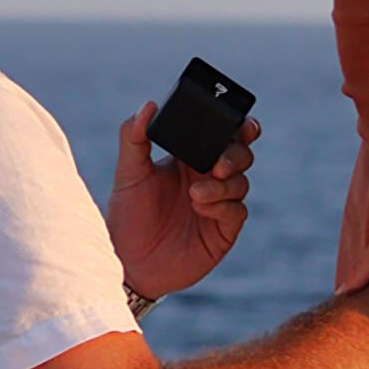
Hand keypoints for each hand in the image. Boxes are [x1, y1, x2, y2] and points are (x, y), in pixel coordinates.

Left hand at [105, 101, 258, 300]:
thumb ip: (134, 138)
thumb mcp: (128, 174)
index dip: (239, 126)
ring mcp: (218, 204)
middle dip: (236, 155)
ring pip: (241, 183)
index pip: (222, 135)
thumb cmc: (127, 217)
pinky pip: (237, 211)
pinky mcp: (223, 230)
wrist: (129, 263)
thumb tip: (148, 105)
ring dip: (223, 185)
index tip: (240, 123)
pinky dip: (223, 206)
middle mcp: (208, 178)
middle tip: (217, 165)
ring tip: (195, 195)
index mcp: (190, 159)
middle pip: (241, 155)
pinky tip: (200, 208)